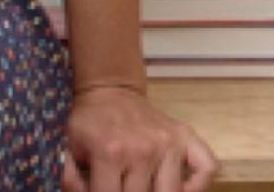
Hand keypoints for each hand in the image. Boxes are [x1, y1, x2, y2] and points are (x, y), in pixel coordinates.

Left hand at [63, 83, 218, 191]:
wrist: (111, 91)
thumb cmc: (88, 123)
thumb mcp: (67, 150)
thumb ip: (72, 181)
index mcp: (111, 153)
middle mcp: (144, 149)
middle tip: (124, 189)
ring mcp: (169, 143)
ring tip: (147, 190)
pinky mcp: (186, 137)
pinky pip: (206, 168)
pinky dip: (198, 185)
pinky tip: (181, 190)